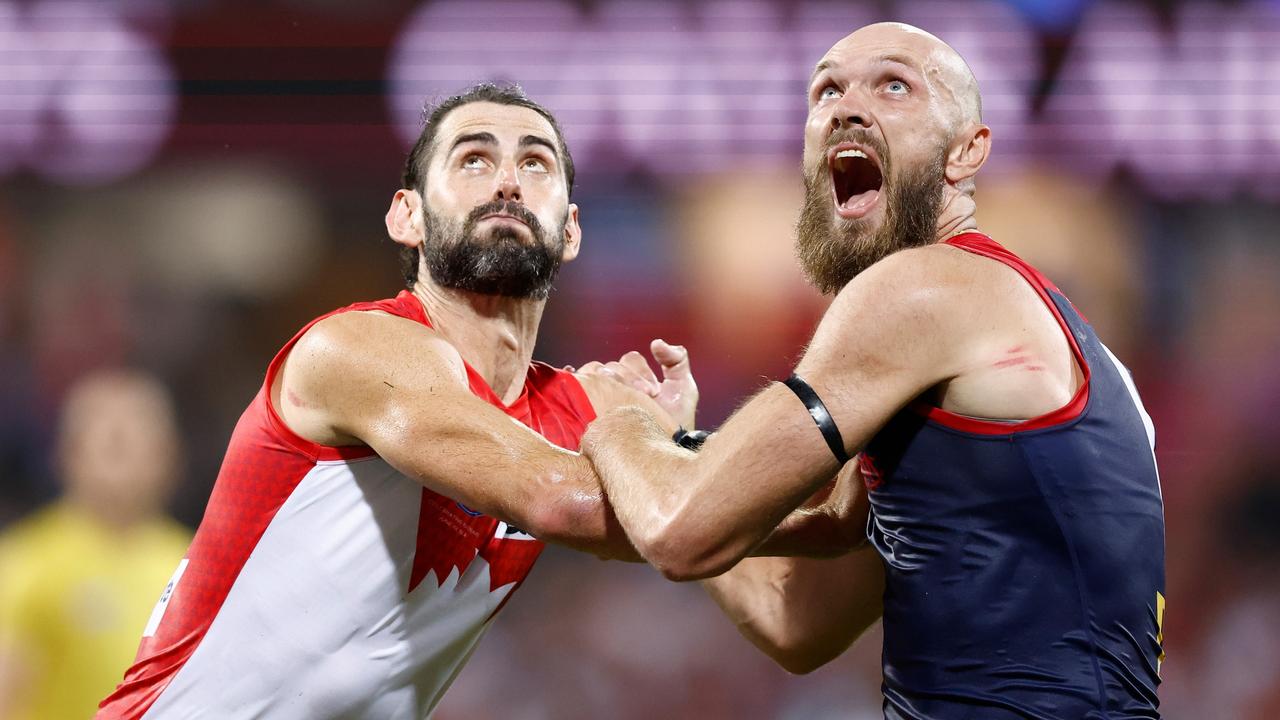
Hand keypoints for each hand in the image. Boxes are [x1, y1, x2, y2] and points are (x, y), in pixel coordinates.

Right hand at [576, 339, 698, 429]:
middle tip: (645, 396)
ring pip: (594, 375)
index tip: (655, 391)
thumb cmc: (676, 421)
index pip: (630, 360)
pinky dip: (572, 382)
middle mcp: (616, 381)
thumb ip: (676, 359)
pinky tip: (576, 385)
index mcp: (634, 374)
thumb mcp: (683, 387)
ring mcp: (602, 395)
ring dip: (606, 382)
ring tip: (621, 400)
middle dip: (628, 379)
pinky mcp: (590, 412)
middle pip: (611, 366)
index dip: (641, 372)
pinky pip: (574, 390)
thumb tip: (655, 343)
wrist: (667, 449)